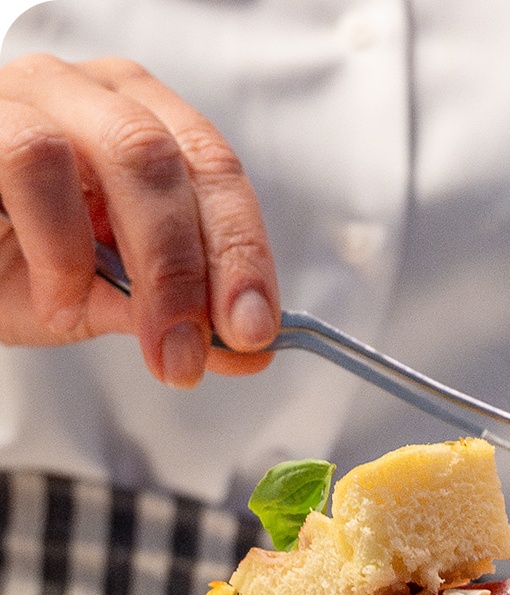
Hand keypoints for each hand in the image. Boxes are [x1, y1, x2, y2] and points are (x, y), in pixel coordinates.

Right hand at [0, 53, 279, 386]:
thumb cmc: (16, 265)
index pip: (218, 173)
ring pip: (125, 151)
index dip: (244, 253)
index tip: (255, 331)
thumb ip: (176, 317)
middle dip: (194, 266)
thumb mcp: (105, 300)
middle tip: (190, 351)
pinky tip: (55, 297)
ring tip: (103, 323)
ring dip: (134, 260)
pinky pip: (33, 160)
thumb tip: (252, 354)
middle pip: (176, 161)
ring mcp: (35, 94)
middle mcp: (98, 98)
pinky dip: (59, 246)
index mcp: (147, 127)